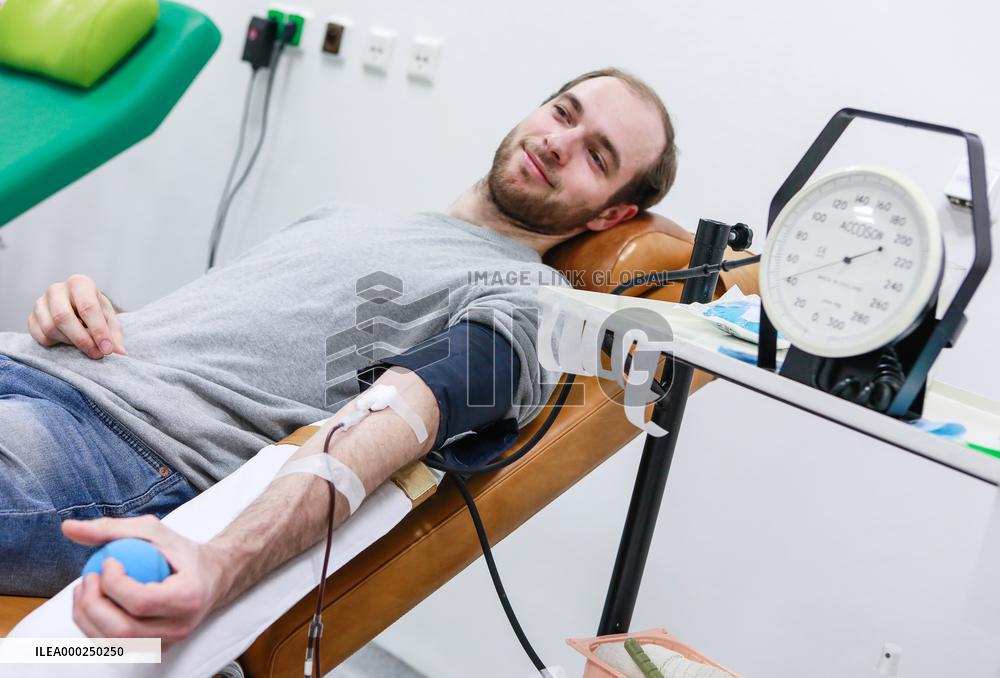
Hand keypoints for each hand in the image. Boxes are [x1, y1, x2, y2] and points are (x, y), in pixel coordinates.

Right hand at [28, 274, 126, 358]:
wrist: (76, 308)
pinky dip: (57, 344)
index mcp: (80, 283)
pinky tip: (69, 341)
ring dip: (70, 342)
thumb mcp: (109, 319)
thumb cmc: (95, 312)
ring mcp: (40, 302)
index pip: (87, 307)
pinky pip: (41, 336)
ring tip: (85, 344)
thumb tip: (120, 352)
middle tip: (97, 354)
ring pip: (51, 328)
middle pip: (63, 318)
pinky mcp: (31, 317)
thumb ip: (115, 334)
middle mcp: (56, 289)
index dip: (98, 330)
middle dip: (82, 340)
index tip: (107, 349)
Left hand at [62, 516, 225, 648]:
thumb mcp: (155, 532)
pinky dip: (94, 626)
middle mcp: (179, 626)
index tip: (108, 562)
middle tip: (89, 578)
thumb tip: (69, 528)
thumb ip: (112, 528)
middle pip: (122, 629)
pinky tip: (93, 603)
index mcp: (188, 597)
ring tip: (86, 589)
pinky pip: (115, 646)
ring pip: (114, 643)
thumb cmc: (184, 553)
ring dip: (87, 617)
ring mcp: (167, 642)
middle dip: (92, 604)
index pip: (141, 601)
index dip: (114, 584)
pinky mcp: (155, 649)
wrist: (212, 577)